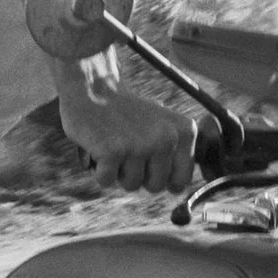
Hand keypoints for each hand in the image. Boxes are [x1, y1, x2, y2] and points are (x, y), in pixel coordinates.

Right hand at [53, 47, 200, 194]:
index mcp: (185, 132)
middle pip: (156, 187)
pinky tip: (100, 147)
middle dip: (139, 175)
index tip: (148, 159)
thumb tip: (179, 189)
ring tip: (115, 144)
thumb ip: (176, 153)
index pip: (181, 181)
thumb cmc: (127, 113)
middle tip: (128, 147)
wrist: (92, 88)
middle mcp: (167, 138)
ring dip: (118, 171)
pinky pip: (106, 181)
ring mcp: (140, 145)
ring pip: (131, 185)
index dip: (161, 177)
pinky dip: (99, 170)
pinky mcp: (112, 151)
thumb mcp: (163, 126)